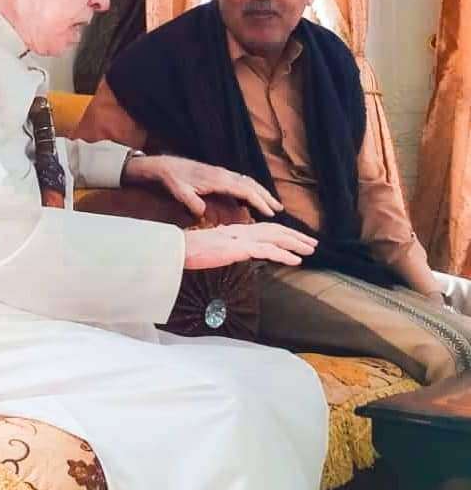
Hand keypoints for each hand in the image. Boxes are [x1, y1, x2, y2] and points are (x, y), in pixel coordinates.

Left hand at [124, 154, 283, 217]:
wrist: (165, 165)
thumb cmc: (172, 179)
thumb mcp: (178, 191)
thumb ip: (190, 201)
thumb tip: (201, 212)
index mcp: (217, 179)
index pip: (244, 190)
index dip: (258, 201)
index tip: (269, 212)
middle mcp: (223, 174)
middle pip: (250, 184)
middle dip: (266, 197)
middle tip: (279, 210)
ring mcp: (221, 173)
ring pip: (247, 182)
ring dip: (261, 192)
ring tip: (272, 205)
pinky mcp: (218, 175)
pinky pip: (240, 181)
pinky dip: (251, 189)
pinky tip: (254, 197)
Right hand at [183, 223, 316, 269]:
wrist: (176, 249)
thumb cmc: (188, 251)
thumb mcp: (211, 248)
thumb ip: (225, 248)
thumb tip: (234, 252)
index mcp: (234, 231)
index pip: (264, 229)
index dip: (283, 232)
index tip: (297, 239)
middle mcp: (240, 231)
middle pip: (274, 230)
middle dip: (295, 236)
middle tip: (313, 243)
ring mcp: (240, 239)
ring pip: (275, 238)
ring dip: (295, 244)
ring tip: (311, 250)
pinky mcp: (238, 249)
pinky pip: (267, 251)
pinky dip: (284, 254)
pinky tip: (296, 260)